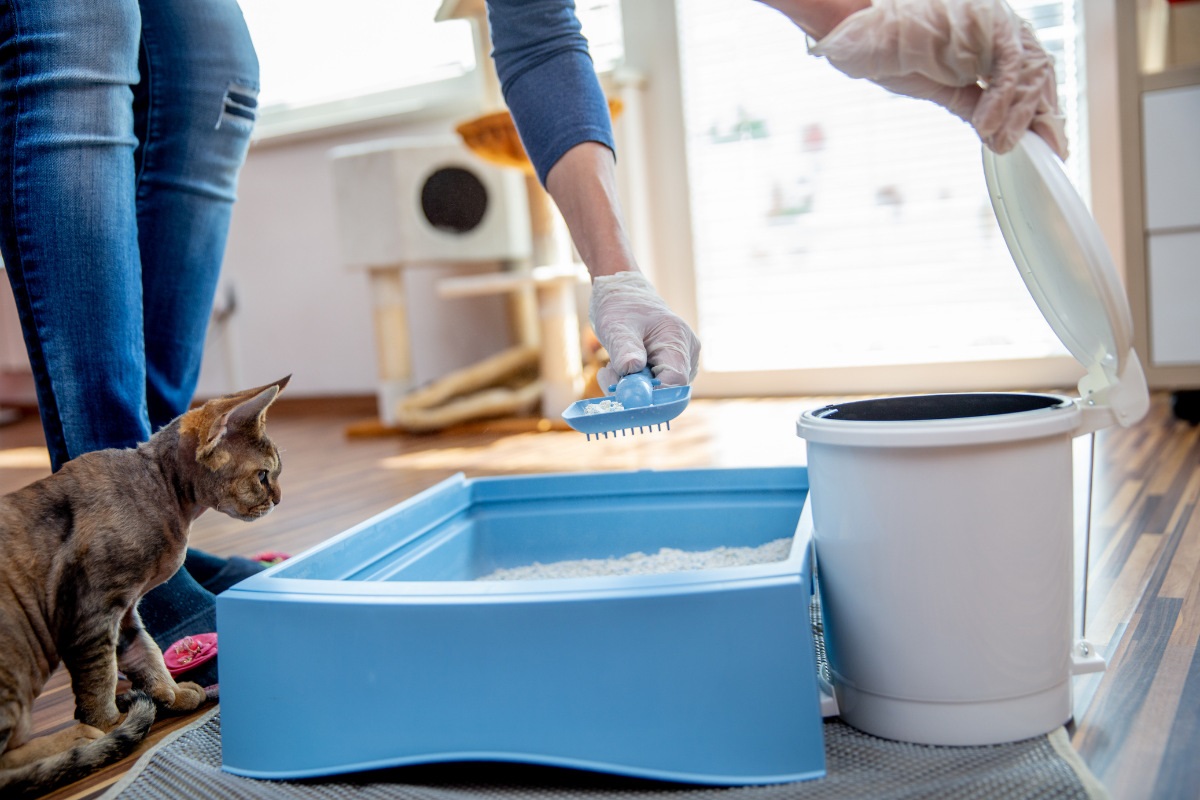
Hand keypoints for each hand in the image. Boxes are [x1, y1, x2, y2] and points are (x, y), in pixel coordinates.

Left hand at [588, 271, 700, 389]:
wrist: (625, 297)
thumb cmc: (621, 307)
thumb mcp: (616, 326)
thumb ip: (625, 349)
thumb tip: (632, 369)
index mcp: (678, 339)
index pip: (676, 380)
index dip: (653, 394)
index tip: (624, 395)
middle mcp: (687, 354)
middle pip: (668, 389)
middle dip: (636, 390)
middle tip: (609, 376)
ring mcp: (682, 363)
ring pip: (659, 391)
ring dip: (630, 386)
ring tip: (611, 366)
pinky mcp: (671, 369)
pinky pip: (654, 387)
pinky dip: (632, 384)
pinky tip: (619, 368)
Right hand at [809, 0, 1067, 158]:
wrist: (857, 36)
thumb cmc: (890, 54)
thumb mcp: (939, 87)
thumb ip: (970, 102)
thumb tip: (997, 131)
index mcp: (989, 40)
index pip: (1030, 75)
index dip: (1040, 110)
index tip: (1048, 143)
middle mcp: (997, 27)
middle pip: (1039, 71)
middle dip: (1044, 114)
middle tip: (1047, 150)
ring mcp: (992, 22)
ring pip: (1030, 68)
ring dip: (1021, 112)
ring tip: (1004, 143)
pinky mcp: (983, 22)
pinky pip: (1007, 64)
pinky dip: (1001, 99)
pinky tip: (988, 126)